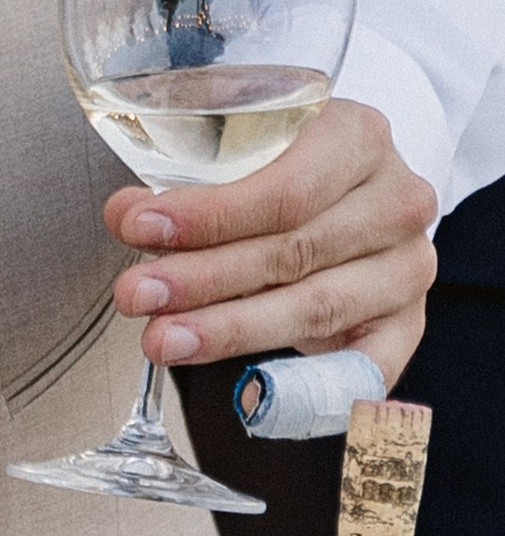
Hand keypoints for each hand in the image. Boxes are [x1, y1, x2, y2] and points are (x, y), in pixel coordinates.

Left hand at [106, 96, 438, 388]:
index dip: (210, 216)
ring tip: (164, 340)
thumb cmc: (282, 165)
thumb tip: (129, 215)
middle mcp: (397, 202)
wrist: (346, 190)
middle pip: (294, 252)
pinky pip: (367, 370)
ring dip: (230, 329)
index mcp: (359, 137)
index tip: (140, 230)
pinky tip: (253, 398)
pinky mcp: (407, 324)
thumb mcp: (236, 150)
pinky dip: (312, 390)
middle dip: (203, 278)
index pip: (285, 189)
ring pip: (316, 307)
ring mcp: (407, 267)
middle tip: (136, 295)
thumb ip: (183, 178)